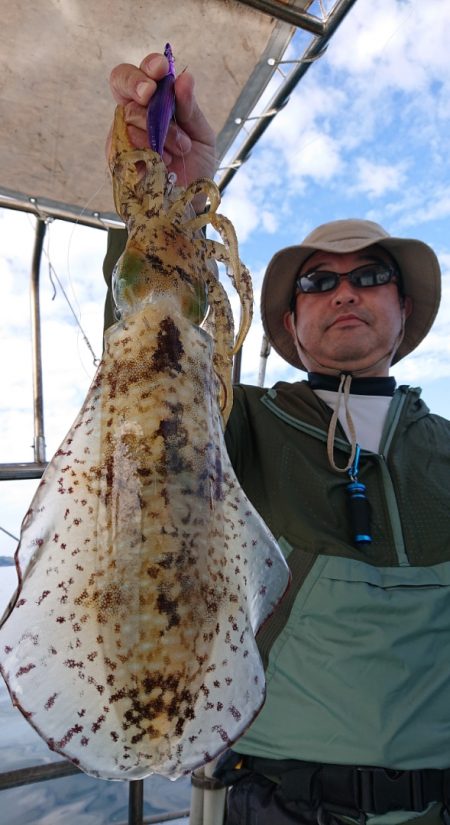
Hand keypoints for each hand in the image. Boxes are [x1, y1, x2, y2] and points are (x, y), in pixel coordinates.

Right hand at [107, 52, 216, 187]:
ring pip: (130, 114)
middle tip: (150, 94)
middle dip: (136, 82)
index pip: (143, 72)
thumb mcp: (201, 136)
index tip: (161, 69)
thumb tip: (184, 77)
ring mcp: (122, 134)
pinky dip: (148, 151)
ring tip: (180, 149)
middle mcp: (135, 113)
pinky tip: (163, 162)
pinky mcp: (117, 157)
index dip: (149, 65)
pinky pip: (125, 141)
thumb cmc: (195, 167)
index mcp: (155, 101)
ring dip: (160, 130)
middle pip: (121, 81)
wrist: (190, 202)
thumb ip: (190, 108)